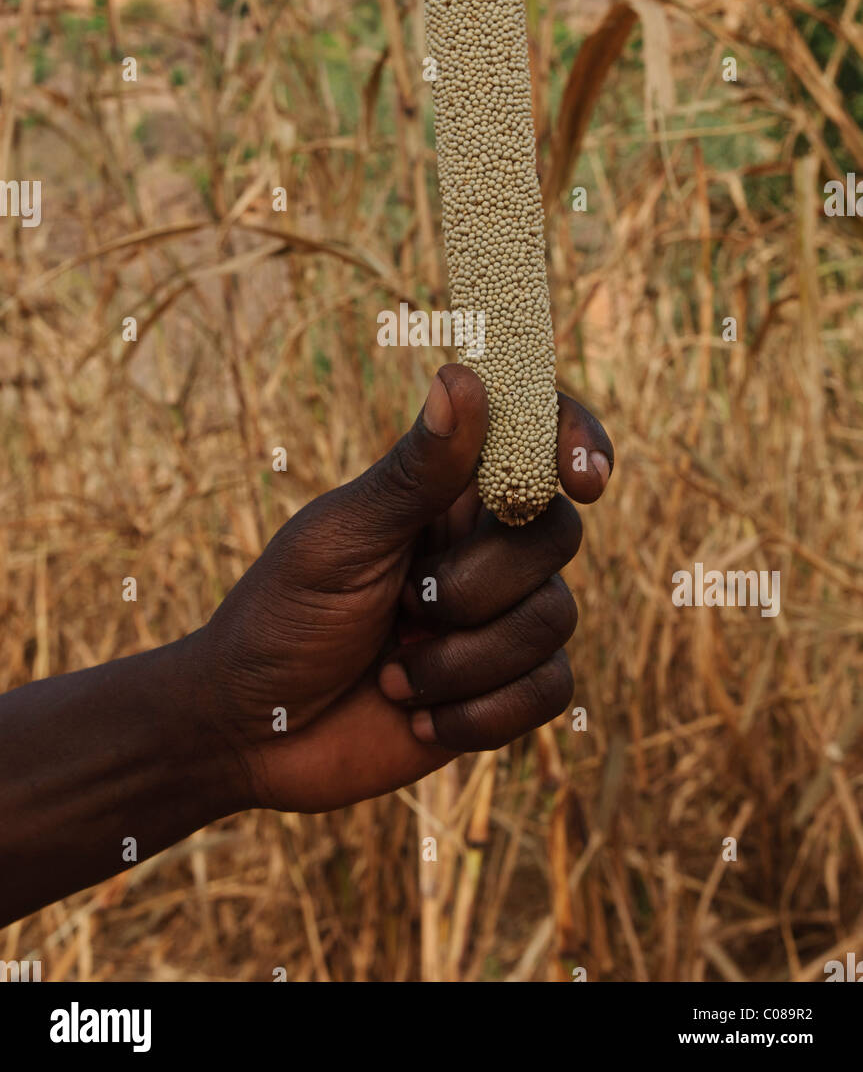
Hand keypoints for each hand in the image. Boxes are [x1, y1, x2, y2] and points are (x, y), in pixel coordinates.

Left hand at [194, 364, 612, 812]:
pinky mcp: (503, 692)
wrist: (252, 735)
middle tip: (404, 605)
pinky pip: (551, 690)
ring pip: (556, 617)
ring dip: (464, 660)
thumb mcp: (340, 541)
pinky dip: (482, 712)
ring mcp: (498, 620)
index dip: (574, 441)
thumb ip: (414, 472)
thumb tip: (463, 378)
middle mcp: (481, 547)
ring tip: (393, 678)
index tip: (582, 478)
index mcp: (443, 493)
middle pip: (556, 534)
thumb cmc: (281, 618)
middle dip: (479, 583)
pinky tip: (418, 720)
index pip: (534, 439)